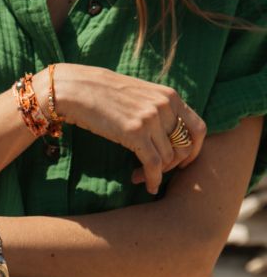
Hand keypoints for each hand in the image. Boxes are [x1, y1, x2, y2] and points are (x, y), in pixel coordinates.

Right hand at [39, 63, 206, 194]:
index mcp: (170, 96)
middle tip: (155, 174)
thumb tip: (164, 133)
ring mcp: (151, 119)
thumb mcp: (139, 96)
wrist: (79, 89)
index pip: (198, 128)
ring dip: (156, 175)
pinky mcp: (135, 133)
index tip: (181, 163)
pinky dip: (153, 180)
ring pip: (168, 159)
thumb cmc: (103, 95)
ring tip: (139, 178)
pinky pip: (153, 165)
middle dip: (172, 167)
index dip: (194, 151)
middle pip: (184, 147)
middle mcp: (165, 106)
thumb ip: (156, 110)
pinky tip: (147, 187)